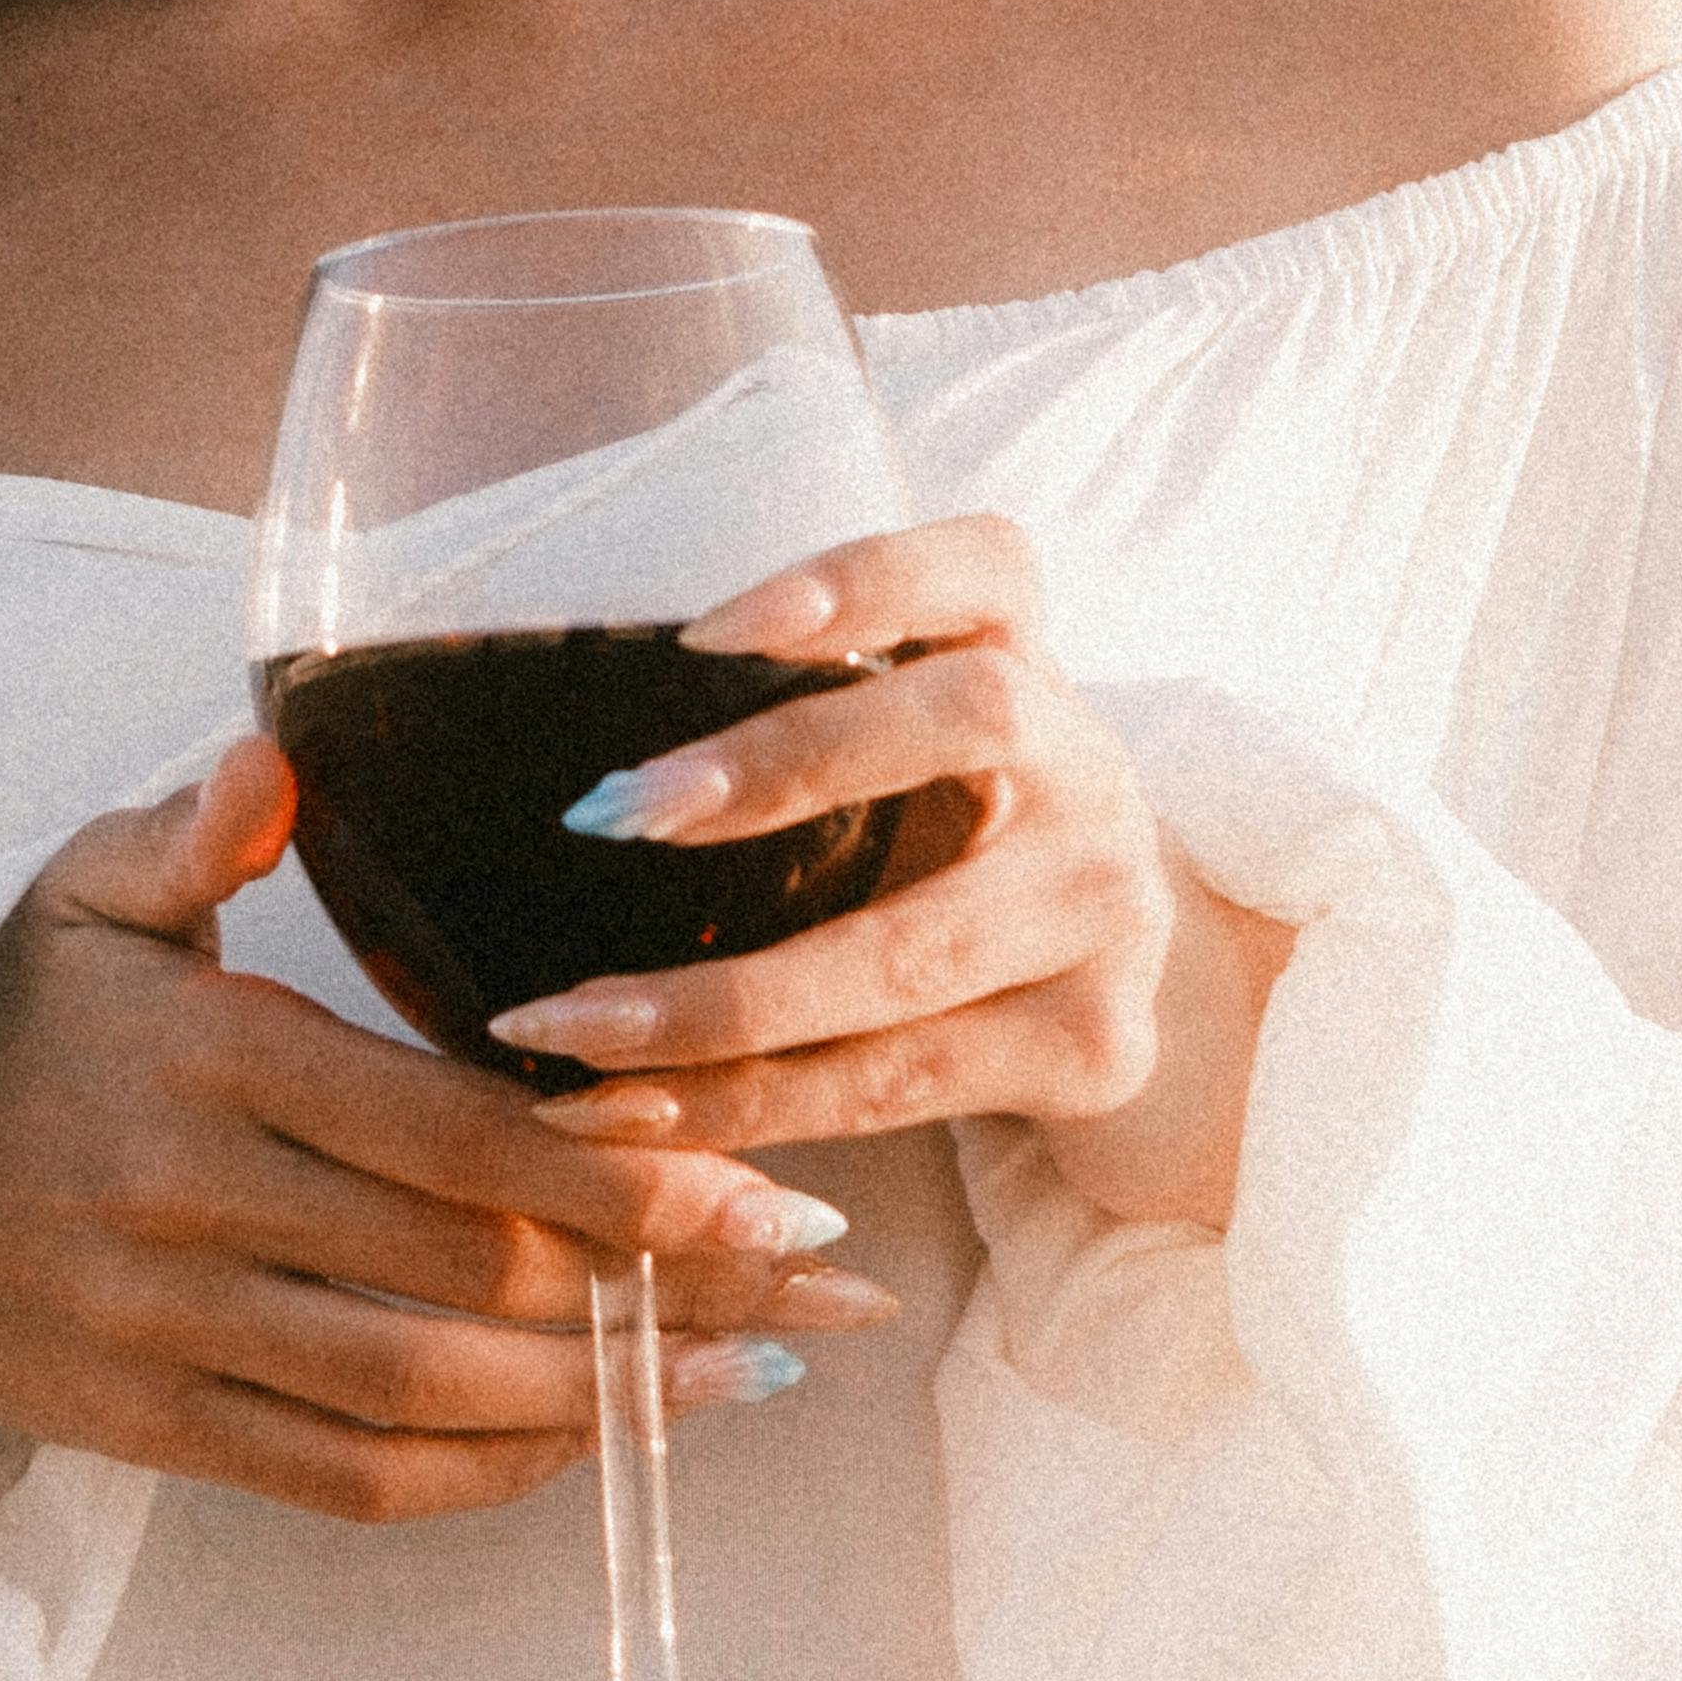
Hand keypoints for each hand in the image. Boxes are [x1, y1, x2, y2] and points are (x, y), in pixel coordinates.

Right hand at [0, 750, 896, 1522]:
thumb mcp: (69, 898)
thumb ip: (184, 831)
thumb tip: (274, 758)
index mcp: (201, 1060)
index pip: (450, 1132)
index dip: (618, 1170)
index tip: (763, 1177)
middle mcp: (187, 1207)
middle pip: (469, 1269)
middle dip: (666, 1283)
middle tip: (822, 1281)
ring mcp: (165, 1333)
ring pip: (425, 1391)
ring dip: (607, 1397)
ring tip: (755, 1375)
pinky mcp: (147, 1432)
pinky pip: (344, 1480)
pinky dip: (484, 1474)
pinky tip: (595, 1443)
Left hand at [482, 520, 1287, 1236]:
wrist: (1119, 997)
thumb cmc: (949, 851)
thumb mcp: (914, 763)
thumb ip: (801, 730)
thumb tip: (567, 759)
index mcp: (1034, 667)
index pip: (987, 568)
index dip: (861, 580)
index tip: (708, 627)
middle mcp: (1094, 771)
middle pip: (966, 722)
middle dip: (781, 767)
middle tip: (614, 812)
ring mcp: (1109, 914)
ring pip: (907, 955)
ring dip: (715, 1003)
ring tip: (562, 1026)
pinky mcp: (1094, 1048)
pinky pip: (896, 1083)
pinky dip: (748, 1105)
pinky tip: (628, 1113)